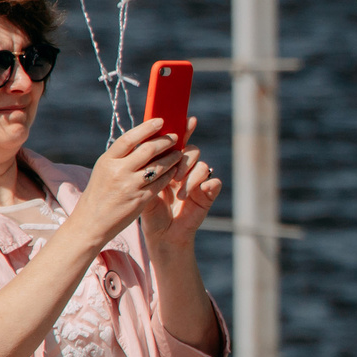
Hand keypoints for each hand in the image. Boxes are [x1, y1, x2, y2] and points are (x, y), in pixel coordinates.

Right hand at [71, 116, 183, 245]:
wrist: (91, 223)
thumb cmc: (99, 193)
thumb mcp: (104, 170)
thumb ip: (121, 156)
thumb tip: (143, 138)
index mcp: (108, 160)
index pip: (130, 138)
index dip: (147, 128)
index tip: (160, 120)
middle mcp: (119, 171)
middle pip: (148, 149)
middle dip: (165, 141)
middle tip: (175, 137)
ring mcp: (130, 186)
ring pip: (159, 166)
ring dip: (172, 157)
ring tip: (179, 153)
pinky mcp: (140, 199)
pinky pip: (161, 183)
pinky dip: (170, 174)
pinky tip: (175, 170)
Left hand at [140, 119, 220, 248]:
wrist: (162, 236)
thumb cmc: (150, 212)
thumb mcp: (142, 188)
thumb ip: (146, 169)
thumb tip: (143, 147)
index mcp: (168, 165)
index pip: (178, 142)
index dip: (184, 129)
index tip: (188, 120)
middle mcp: (184, 170)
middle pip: (192, 150)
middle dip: (184, 158)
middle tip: (174, 174)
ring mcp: (197, 181)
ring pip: (202, 164)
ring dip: (191, 175)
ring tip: (179, 192)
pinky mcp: (207, 194)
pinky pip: (213, 181)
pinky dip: (205, 184)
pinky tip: (193, 194)